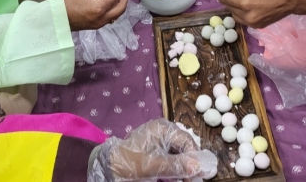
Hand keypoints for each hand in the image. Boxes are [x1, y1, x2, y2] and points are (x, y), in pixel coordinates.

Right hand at [63, 0, 128, 30]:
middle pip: (121, 7)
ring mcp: (101, 24)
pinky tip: (110, 1)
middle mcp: (103, 18)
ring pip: (117, 13)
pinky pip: (111, 17)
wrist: (58, 17)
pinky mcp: (98, 26)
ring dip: (120, 3)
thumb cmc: (69, 1)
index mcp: (100, 8)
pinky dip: (114, 8)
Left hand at [88, 119, 217, 181]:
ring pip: (178, 154)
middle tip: (192, 181)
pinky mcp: (154, 150)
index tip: (199, 177)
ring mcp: (158, 140)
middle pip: (184, 148)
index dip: (195, 159)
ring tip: (185, 180)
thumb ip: (176, 166)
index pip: (188, 142)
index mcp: (163, 129)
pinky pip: (170, 158)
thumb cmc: (128, 163)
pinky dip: (174, 168)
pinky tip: (175, 177)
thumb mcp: (152, 166)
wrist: (106, 167)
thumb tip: (198, 166)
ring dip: (182, 168)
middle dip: (189, 165)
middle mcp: (163, 131)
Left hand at [215, 0, 305, 27]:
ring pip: (236, 17)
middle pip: (230, 9)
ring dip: (234, 9)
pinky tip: (246, 7)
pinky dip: (242, 14)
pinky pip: (244, 20)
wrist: (291, 0)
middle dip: (228, 2)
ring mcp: (252, 23)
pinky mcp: (258, 27)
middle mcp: (247, 16)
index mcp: (245, 3)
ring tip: (237, 1)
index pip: (227, 0)